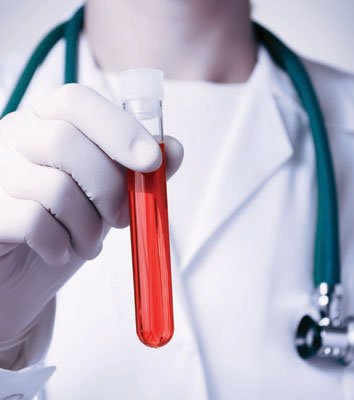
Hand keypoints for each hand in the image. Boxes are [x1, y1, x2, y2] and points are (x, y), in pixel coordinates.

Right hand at [0, 83, 183, 342]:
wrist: (22, 269)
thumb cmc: (68, 223)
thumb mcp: (107, 193)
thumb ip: (138, 170)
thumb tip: (174, 149)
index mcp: (46, 122)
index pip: (76, 101)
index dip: (118, 128)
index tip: (151, 161)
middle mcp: (14, 138)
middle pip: (65, 141)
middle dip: (109, 188)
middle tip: (122, 219)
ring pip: (55, 188)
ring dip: (89, 227)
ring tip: (91, 244)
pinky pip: (33, 223)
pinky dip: (60, 245)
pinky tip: (61, 252)